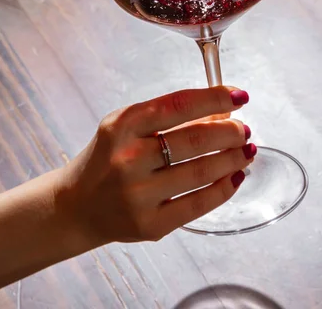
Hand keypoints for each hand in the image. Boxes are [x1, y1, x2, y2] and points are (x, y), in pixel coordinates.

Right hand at [58, 86, 253, 245]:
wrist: (76, 206)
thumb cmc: (107, 158)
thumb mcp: (127, 127)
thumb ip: (169, 117)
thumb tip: (220, 112)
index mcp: (123, 126)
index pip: (179, 105)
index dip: (214, 98)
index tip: (238, 96)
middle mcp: (129, 158)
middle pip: (195, 139)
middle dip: (230, 132)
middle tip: (244, 130)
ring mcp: (139, 194)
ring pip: (201, 172)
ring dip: (233, 158)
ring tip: (246, 150)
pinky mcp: (149, 225)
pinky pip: (198, 204)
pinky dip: (223, 188)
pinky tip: (234, 176)